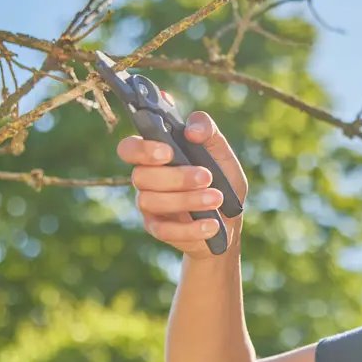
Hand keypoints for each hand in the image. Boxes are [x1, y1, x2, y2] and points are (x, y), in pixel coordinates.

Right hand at [117, 111, 247, 259]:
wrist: (231, 219)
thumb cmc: (222, 179)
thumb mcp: (222, 152)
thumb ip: (208, 131)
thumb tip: (192, 130)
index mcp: (155, 156)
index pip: (129, 148)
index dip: (141, 149)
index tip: (168, 152)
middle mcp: (146, 179)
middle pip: (140, 176)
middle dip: (176, 176)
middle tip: (207, 176)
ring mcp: (149, 205)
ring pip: (151, 201)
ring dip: (186, 200)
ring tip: (217, 198)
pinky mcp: (159, 229)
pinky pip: (164, 231)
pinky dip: (190, 228)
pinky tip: (212, 224)